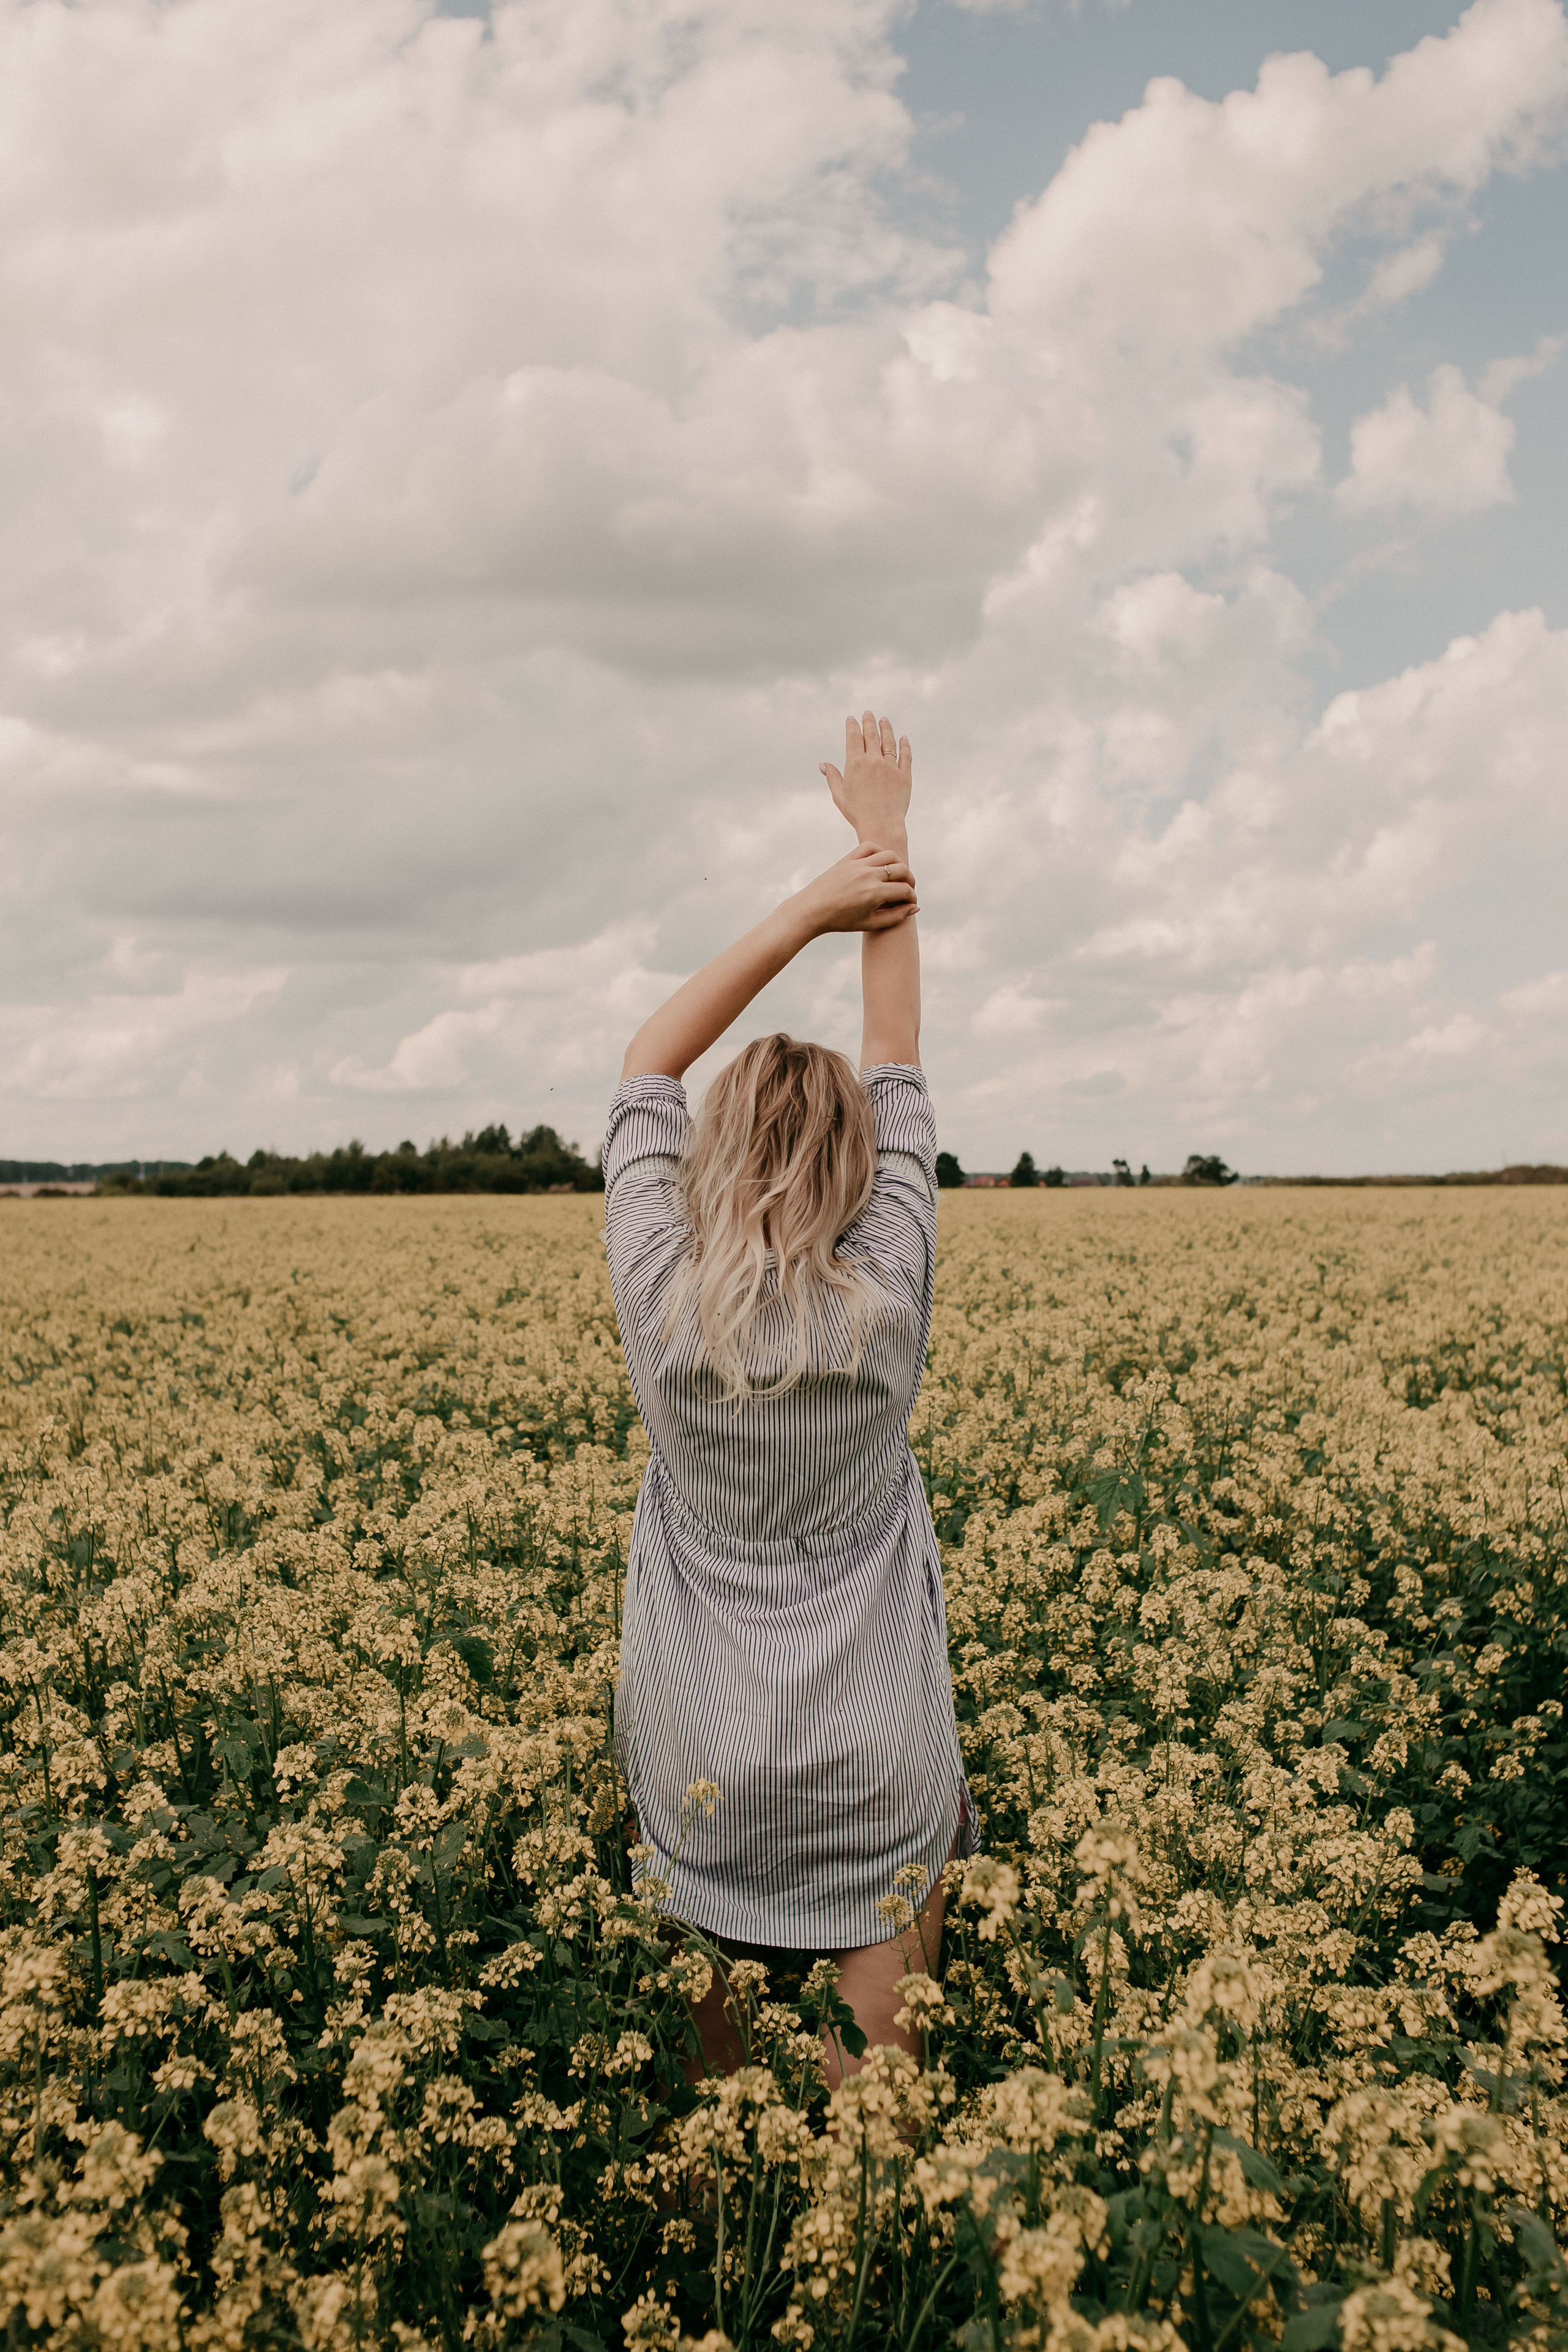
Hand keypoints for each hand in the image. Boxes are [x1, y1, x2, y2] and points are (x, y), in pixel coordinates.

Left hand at [794, 842, 917, 936]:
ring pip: (889, 855)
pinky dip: (879, 852)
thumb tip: (916, 907)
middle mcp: (868, 875)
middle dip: (910, 881)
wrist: (812, 910)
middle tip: (907, 889)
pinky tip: (880, 864)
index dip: (912, 897)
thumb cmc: (841, 920)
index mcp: (874, 893)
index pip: (905, 890)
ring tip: (897, 876)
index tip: (910, 902)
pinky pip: (870, 847)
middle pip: (902, 870)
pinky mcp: (848, 859)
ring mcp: (857, 865)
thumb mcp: (870, 923)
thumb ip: (896, 916)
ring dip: (898, 864)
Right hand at [821, 711, 911, 846]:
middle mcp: (873, 761)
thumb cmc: (857, 813)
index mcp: (855, 764)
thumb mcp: (839, 795)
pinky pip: (905, 756)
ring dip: (886, 729)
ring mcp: (890, 767)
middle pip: (871, 735)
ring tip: (884, 720)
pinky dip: (904, 745)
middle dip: (869, 722)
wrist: (881, 825)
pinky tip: (903, 738)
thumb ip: (832, 777)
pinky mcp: (904, 775)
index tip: (852, 718)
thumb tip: (823, 765)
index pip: (853, 738)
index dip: (852, 726)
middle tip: (868, 713)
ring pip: (889, 742)